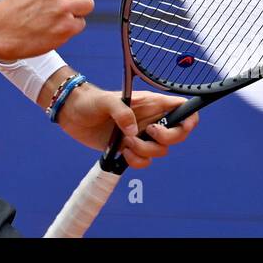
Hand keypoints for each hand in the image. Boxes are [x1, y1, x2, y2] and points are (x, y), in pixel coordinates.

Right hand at [0, 0, 93, 60]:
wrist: (1, 29)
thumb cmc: (18, 5)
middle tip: (68, 0)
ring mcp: (63, 7)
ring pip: (88, 4)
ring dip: (77, 10)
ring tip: (59, 14)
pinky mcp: (67, 27)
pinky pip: (81, 23)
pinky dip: (70, 27)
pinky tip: (55, 26)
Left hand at [57, 85, 198, 168]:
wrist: (72, 113)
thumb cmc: (89, 100)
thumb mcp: (105, 101)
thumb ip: (122, 111)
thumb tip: (135, 132)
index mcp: (151, 103)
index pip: (183, 109)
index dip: (190, 119)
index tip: (182, 127)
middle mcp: (151, 120)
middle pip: (177, 135)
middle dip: (167, 139)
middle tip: (149, 134)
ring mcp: (141, 135)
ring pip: (160, 151)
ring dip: (145, 151)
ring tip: (126, 142)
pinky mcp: (130, 149)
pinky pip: (144, 161)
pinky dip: (137, 162)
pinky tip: (122, 153)